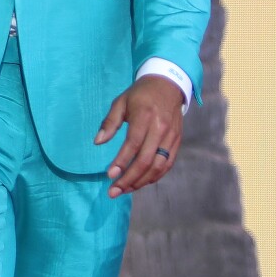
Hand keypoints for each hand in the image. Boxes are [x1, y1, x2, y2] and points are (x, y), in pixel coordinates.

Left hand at [95, 75, 186, 197]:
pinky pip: (167, 164)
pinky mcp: (177, 141)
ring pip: (158, 166)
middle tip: (113, 191)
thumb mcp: (120, 102)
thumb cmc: (140, 94)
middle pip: (146, 160)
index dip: (122, 162)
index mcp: (145, 117)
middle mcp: (160, 128)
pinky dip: (155, 176)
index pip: (133, 144)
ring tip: (125, 190)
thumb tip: (98, 142)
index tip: (110, 175)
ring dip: (141, 181)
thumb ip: (109, 123)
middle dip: (129, 179)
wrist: (168, 85)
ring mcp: (171, 136)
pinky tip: (141, 182)